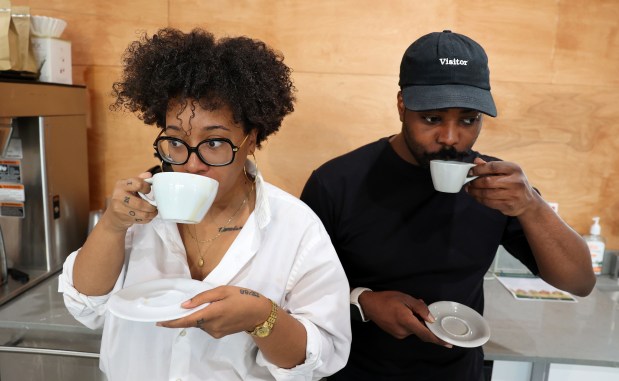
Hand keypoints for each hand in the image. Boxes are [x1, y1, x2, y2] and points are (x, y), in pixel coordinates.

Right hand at [101, 172, 157, 230]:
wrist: (114, 215)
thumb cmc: (125, 197)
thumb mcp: (130, 186)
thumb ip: (140, 180)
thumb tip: (149, 175)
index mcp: (121, 184)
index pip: (138, 184)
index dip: (147, 188)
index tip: (149, 190)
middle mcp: (118, 196)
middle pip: (140, 203)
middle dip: (151, 206)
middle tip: (155, 206)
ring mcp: (119, 208)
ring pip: (142, 214)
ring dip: (151, 214)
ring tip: (154, 212)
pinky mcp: (122, 218)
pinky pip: (140, 220)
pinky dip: (147, 219)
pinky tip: (147, 216)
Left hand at [157, 286, 271, 338]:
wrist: (259, 314)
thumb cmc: (243, 298)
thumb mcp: (223, 291)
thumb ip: (203, 297)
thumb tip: (184, 305)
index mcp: (212, 313)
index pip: (186, 320)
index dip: (171, 321)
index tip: (158, 321)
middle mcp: (211, 326)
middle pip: (191, 322)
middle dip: (185, 315)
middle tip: (183, 305)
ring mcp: (215, 332)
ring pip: (199, 323)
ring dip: (197, 315)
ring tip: (210, 304)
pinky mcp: (218, 335)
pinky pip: (206, 326)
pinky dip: (205, 319)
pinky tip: (215, 311)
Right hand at [361, 290, 451, 347]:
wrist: (369, 305)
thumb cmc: (387, 299)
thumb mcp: (405, 298)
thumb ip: (420, 308)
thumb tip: (431, 319)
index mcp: (407, 321)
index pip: (426, 334)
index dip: (438, 339)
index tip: (448, 343)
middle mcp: (404, 331)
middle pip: (421, 331)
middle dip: (425, 322)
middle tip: (422, 309)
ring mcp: (399, 334)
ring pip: (415, 330)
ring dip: (417, 322)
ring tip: (411, 308)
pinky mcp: (396, 334)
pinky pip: (408, 330)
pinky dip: (411, 323)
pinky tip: (405, 313)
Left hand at [465, 158, 541, 216]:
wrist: (528, 202)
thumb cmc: (514, 183)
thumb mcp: (508, 171)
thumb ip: (492, 166)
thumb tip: (476, 161)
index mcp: (514, 169)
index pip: (493, 167)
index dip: (479, 169)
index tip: (470, 172)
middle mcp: (515, 181)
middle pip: (488, 181)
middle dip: (474, 182)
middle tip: (468, 182)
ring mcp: (513, 194)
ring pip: (486, 193)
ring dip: (474, 192)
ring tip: (469, 190)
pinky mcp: (508, 205)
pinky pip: (489, 202)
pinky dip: (479, 199)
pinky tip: (476, 196)